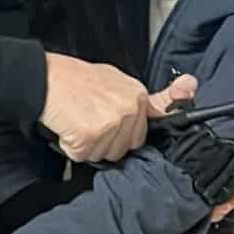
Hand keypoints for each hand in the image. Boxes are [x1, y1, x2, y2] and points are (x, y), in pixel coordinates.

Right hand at [40, 55, 186, 164]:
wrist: (42, 78)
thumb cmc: (74, 79)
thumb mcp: (115, 80)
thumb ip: (148, 96)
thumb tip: (191, 85)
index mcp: (136, 95)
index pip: (145, 131)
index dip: (129, 135)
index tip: (126, 134)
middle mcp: (127, 109)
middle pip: (123, 148)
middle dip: (105, 141)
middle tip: (87, 118)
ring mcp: (109, 123)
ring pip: (104, 155)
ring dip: (87, 145)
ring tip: (77, 120)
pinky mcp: (89, 136)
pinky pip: (83, 155)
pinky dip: (71, 146)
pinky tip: (67, 126)